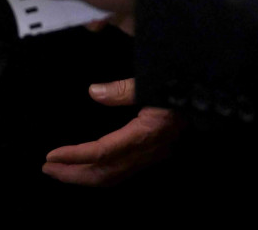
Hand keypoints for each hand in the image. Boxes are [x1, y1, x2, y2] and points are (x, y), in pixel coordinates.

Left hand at [43, 78, 183, 185]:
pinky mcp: (152, 154)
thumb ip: (123, 90)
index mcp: (145, 134)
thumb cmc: (181, 87)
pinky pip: (120, 172)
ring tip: (59, 170)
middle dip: (73, 174)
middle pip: (104, 173)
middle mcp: (147, 152)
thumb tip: (93, 92)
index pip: (102, 152)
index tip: (51, 155)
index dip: (75, 156)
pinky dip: (99, 172)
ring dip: (83, 176)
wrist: (210, 98)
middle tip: (46, 168)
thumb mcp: (153, 81)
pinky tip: (87, 167)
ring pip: (112, 176)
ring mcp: (151, 156)